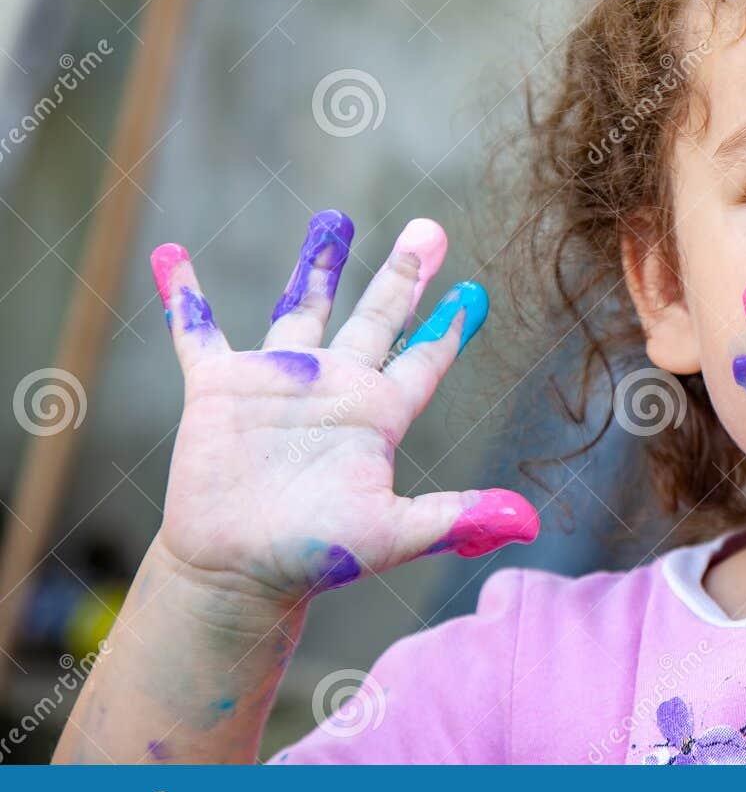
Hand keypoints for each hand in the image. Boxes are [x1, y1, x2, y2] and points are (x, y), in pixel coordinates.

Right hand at [148, 210, 537, 606]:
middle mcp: (335, 387)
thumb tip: (527, 521)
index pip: (423, 358)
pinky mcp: (219, 389)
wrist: (237, 572)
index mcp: (378, 413)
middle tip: (428, 229)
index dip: (448, 326)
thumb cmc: (316, 556)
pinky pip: (197, 331)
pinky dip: (184, 296)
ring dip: (317, 265)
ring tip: (335, 218)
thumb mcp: (394, 534)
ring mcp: (278, 382)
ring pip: (301, 308)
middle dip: (402, 274)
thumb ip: (456, 516)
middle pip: (377, 315)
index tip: (474, 290)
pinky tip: (173, 255)